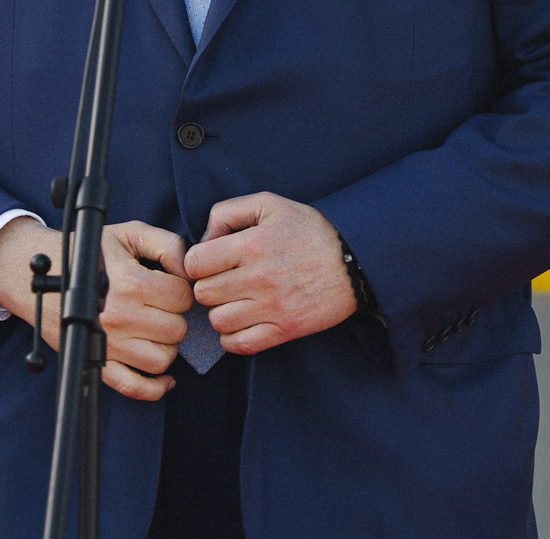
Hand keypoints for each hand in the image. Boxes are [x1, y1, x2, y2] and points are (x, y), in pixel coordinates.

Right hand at [0, 216, 193, 401]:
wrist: (41, 275)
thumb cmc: (89, 252)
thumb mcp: (130, 233)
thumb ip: (168, 244)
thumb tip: (190, 270)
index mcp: (129, 282)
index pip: (182, 297)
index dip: (181, 290)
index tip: (169, 286)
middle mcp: (119, 316)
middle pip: (176, 330)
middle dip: (174, 316)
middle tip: (160, 306)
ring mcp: (107, 344)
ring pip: (162, 360)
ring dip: (165, 346)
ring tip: (154, 329)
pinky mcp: (96, 362)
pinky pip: (134, 387)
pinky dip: (155, 387)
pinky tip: (165, 378)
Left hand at [185, 192, 356, 354]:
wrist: (356, 258)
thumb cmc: (309, 228)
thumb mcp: (268, 204)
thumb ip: (227, 213)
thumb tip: (204, 240)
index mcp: (252, 244)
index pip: (194, 263)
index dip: (196, 261)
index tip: (209, 261)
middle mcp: (259, 278)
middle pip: (203, 293)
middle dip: (208, 285)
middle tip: (224, 280)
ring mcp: (272, 307)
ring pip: (218, 321)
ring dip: (221, 311)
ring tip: (235, 300)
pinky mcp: (285, 330)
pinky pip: (240, 345)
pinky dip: (234, 337)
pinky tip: (243, 321)